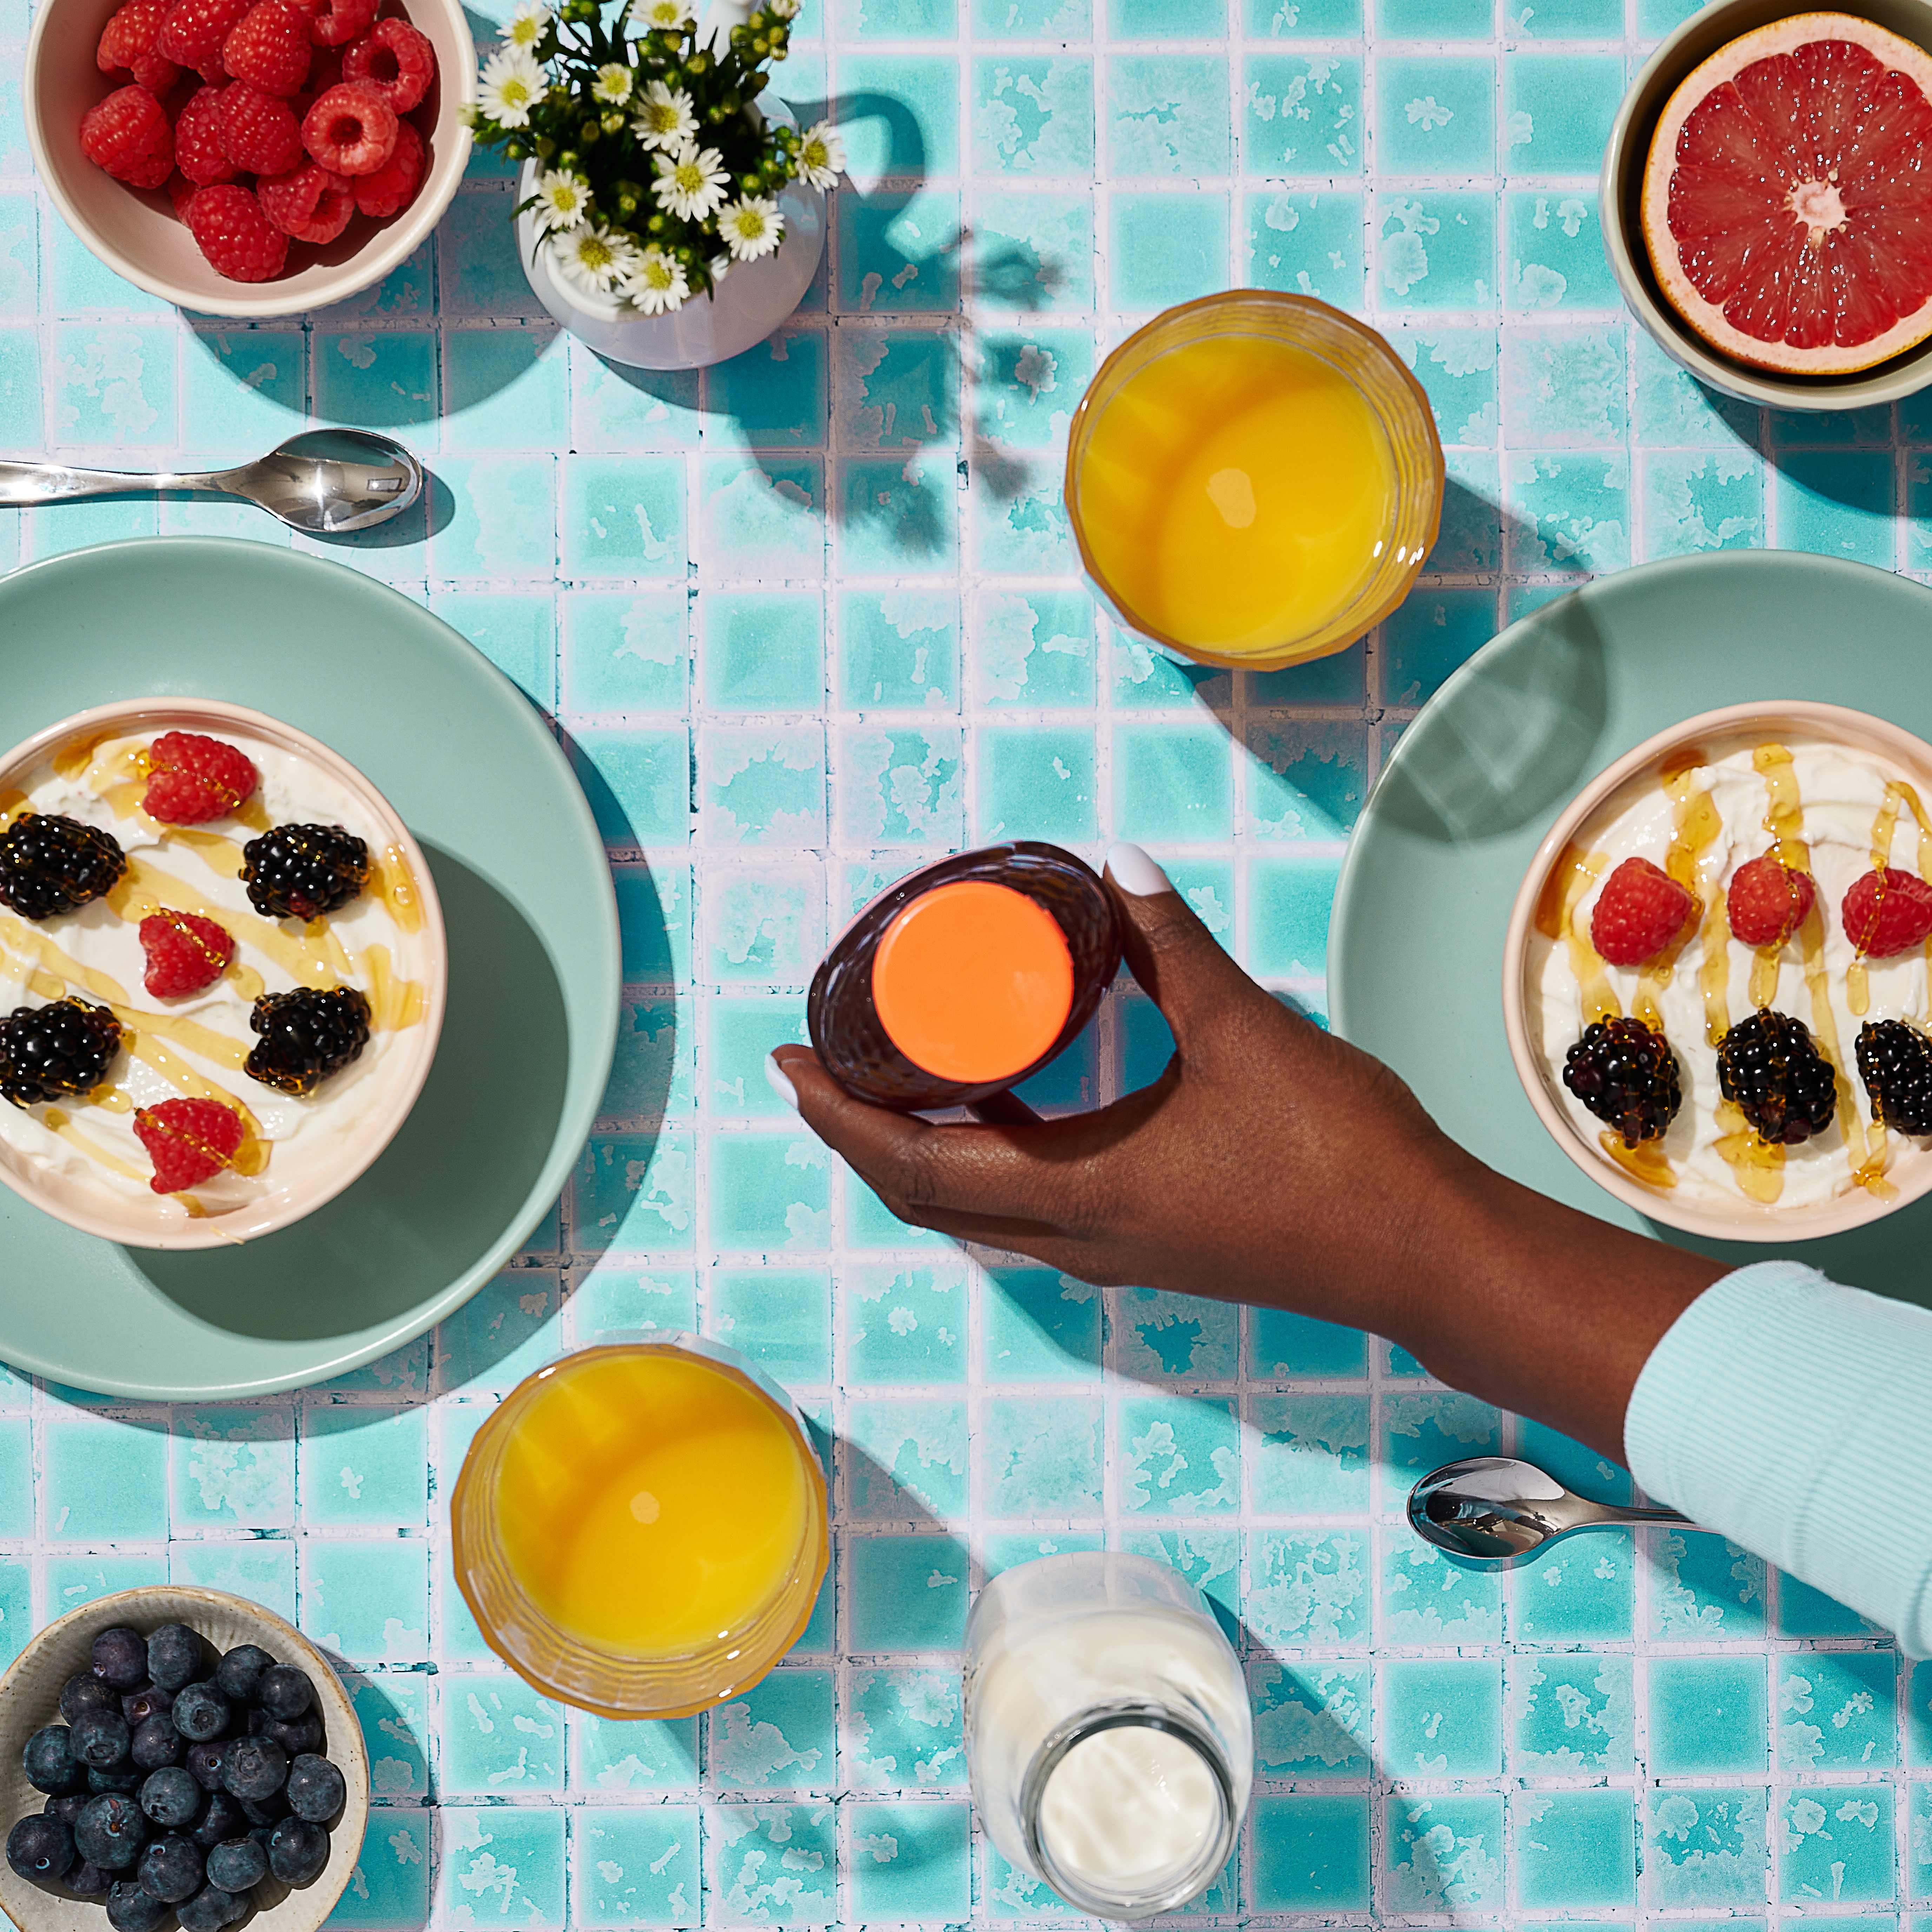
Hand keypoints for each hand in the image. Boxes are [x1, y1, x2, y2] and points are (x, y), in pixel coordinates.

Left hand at [775, 844, 1464, 1338]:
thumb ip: (1172, 945)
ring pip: (974, 1207)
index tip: (786, 1061)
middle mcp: (1078, 1238)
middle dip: (857, 1132)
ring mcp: (1112, 1251)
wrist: (1423, 1253)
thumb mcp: (1245, 1031)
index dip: (836, 1116)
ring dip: (919, 1147)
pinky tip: (1004, 1100)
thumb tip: (1114, 864)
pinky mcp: (1147, 1245)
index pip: (911, 1166)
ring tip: (893, 1073)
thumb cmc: (1339, 1155)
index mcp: (1081, 1193)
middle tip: (818, 1062)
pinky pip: (1026, 1205)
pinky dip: (986, 1155)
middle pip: (924, 1196)